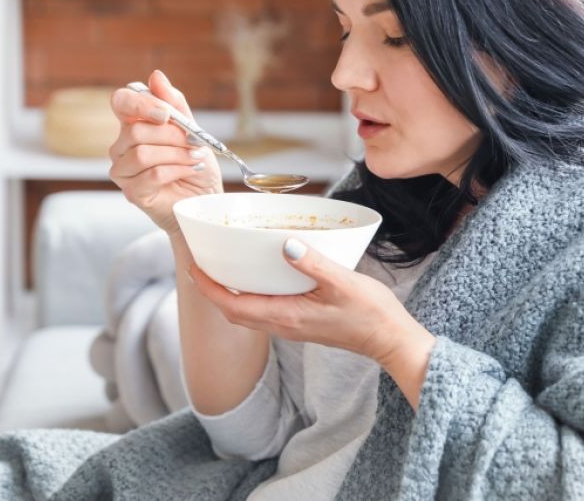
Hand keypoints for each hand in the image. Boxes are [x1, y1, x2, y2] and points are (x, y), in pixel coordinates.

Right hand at [109, 69, 222, 235]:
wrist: (205, 198)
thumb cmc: (196, 164)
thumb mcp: (192, 129)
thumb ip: (174, 104)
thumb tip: (156, 76)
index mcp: (134, 124)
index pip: (121, 102)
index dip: (139, 104)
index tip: (165, 114)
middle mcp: (122, 146)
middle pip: (136, 131)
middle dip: (172, 136)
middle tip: (194, 143)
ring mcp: (123, 170)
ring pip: (142, 154)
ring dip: (177, 155)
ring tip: (195, 158)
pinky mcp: (131, 192)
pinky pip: (151, 174)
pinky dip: (177, 170)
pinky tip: (189, 171)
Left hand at [187, 237, 435, 408]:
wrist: (390, 339)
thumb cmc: (370, 313)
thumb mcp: (343, 282)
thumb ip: (313, 263)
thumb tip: (285, 244)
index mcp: (286, 316)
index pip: (232, 305)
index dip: (209, 288)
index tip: (193, 267)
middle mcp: (283, 325)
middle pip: (234, 312)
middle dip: (213, 290)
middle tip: (201, 264)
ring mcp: (291, 326)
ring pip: (247, 312)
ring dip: (230, 293)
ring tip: (223, 268)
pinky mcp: (301, 323)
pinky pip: (264, 311)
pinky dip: (251, 295)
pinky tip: (259, 276)